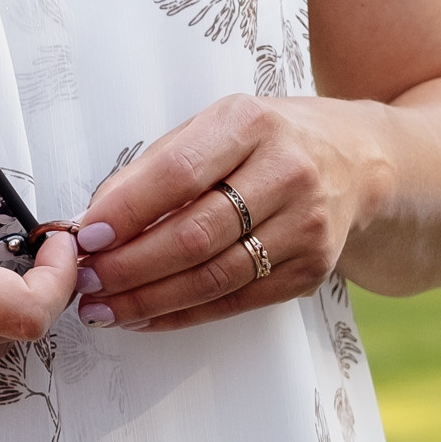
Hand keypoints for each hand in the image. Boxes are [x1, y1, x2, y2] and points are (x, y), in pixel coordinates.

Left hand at [72, 93, 381, 330]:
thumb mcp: (217, 126)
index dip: (128, 210)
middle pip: (194, 235)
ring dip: (147, 300)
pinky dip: (180, 315)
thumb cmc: (269, 141)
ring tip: (102, 307)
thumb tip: (94, 220)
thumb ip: (156, 167)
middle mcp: (287, 174)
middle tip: (84, 280)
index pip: (179, 173)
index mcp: (252, 124)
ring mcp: (305, 227)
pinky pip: (234, 302)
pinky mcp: (310, 271)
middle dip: (128, 266)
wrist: (357, 162)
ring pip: (212, 278)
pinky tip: (143, 317)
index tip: (87, 235)